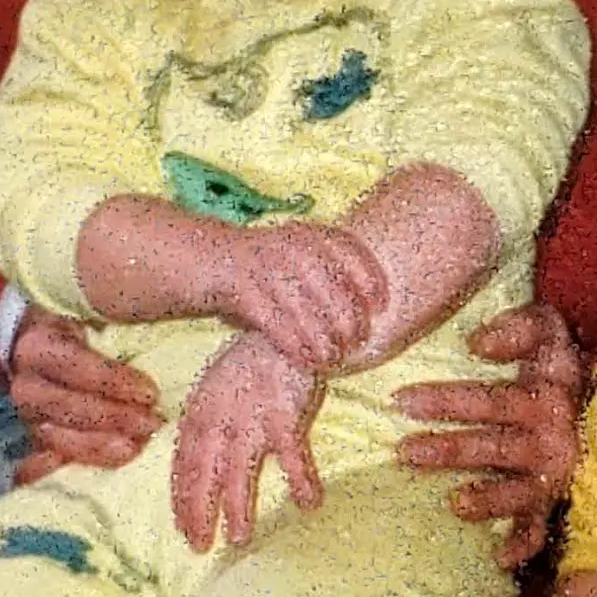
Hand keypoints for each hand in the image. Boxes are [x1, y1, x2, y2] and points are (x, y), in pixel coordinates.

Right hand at [9, 309, 161, 485]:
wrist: (40, 342)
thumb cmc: (82, 325)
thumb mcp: (93, 311)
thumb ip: (123, 320)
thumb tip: (169, 313)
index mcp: (38, 345)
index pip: (77, 366)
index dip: (113, 382)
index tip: (151, 394)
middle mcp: (26, 384)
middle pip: (68, 408)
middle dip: (114, 420)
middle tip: (154, 425)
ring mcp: (27, 418)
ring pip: (59, 440)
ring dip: (99, 448)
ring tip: (137, 449)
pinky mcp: (36, 441)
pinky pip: (44, 465)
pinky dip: (66, 471)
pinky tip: (94, 478)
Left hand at [170, 333, 323, 551]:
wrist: (283, 329)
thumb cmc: (251, 361)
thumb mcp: (215, 388)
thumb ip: (203, 422)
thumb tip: (190, 458)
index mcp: (199, 412)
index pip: (183, 464)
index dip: (182, 498)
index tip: (184, 528)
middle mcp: (219, 419)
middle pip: (203, 474)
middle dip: (199, 512)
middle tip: (200, 546)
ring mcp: (251, 419)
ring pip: (240, 472)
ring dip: (238, 507)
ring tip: (239, 539)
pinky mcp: (285, 416)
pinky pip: (293, 456)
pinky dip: (301, 480)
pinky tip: (309, 503)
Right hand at [212, 222, 386, 370]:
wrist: (213, 261)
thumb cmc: (272, 265)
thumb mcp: (302, 251)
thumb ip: (335, 268)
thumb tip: (381, 301)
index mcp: (310, 234)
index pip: (351, 252)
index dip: (370, 279)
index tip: (383, 305)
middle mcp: (291, 247)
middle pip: (332, 286)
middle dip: (349, 319)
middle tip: (358, 341)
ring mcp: (267, 268)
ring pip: (306, 310)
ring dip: (324, 340)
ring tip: (334, 359)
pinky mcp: (244, 292)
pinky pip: (278, 325)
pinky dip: (297, 347)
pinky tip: (309, 362)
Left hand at [393, 301, 582, 568]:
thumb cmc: (566, 368)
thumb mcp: (551, 332)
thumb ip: (519, 328)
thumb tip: (476, 344)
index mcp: (544, 398)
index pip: (491, 399)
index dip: (448, 400)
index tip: (402, 400)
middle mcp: (549, 440)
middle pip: (494, 446)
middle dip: (449, 450)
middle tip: (404, 451)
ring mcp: (553, 476)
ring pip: (515, 491)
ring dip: (485, 500)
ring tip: (453, 503)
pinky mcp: (556, 502)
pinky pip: (542, 529)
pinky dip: (524, 544)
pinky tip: (500, 559)